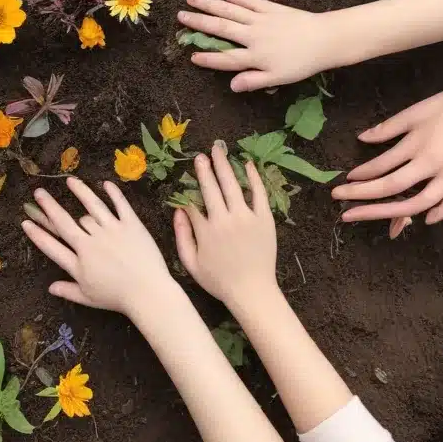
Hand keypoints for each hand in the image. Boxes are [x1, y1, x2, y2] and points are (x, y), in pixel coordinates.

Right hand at [20, 177, 171, 318]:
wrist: (148, 293)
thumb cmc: (117, 298)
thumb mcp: (89, 298)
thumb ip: (68, 291)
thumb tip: (50, 287)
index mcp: (79, 263)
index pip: (52, 246)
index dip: (37, 234)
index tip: (25, 222)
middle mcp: (90, 243)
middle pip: (65, 222)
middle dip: (49, 206)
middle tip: (38, 193)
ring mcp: (110, 231)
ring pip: (92, 206)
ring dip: (79, 191)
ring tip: (70, 181)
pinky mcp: (130, 225)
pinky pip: (120, 205)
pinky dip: (113, 193)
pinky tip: (105, 184)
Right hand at [173, 145, 277, 315]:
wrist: (252, 291)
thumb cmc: (219, 281)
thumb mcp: (191, 264)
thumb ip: (181, 237)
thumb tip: (178, 211)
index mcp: (206, 230)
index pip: (193, 202)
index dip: (188, 190)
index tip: (186, 178)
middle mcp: (224, 219)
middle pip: (211, 188)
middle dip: (205, 169)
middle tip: (201, 155)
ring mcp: (246, 218)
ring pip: (232, 185)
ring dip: (224, 165)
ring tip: (219, 150)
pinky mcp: (264, 219)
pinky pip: (258, 194)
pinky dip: (254, 178)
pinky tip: (247, 164)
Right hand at [178, 0, 337, 91]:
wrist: (326, 39)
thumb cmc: (302, 63)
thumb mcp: (278, 78)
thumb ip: (253, 81)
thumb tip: (231, 85)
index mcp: (254, 56)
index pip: (225, 58)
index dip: (208, 58)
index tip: (191, 56)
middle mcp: (253, 35)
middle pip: (221, 28)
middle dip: (199, 22)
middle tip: (180, 16)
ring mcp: (260, 19)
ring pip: (229, 10)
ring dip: (209, 4)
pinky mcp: (270, 8)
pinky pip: (248, 0)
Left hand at [334, 67, 442, 230]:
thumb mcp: (415, 110)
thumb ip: (388, 127)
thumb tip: (362, 138)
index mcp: (418, 144)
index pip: (382, 167)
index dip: (362, 177)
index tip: (346, 183)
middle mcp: (435, 163)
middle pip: (394, 189)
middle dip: (365, 201)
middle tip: (344, 212)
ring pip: (421, 203)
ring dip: (393, 214)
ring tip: (372, 218)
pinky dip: (438, 213)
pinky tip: (421, 219)